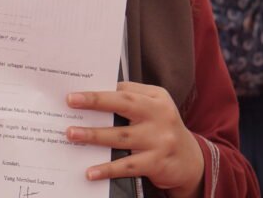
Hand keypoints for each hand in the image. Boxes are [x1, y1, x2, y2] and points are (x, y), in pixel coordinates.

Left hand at [66, 83, 203, 196]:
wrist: (191, 161)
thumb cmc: (163, 129)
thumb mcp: (155, 108)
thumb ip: (131, 99)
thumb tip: (95, 98)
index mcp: (156, 98)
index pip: (124, 90)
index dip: (99, 91)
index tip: (75, 93)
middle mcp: (160, 115)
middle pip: (124, 105)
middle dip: (95, 102)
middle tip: (71, 101)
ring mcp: (160, 139)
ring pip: (121, 136)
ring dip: (94, 136)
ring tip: (72, 134)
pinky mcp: (157, 162)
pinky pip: (128, 166)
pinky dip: (108, 169)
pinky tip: (91, 171)